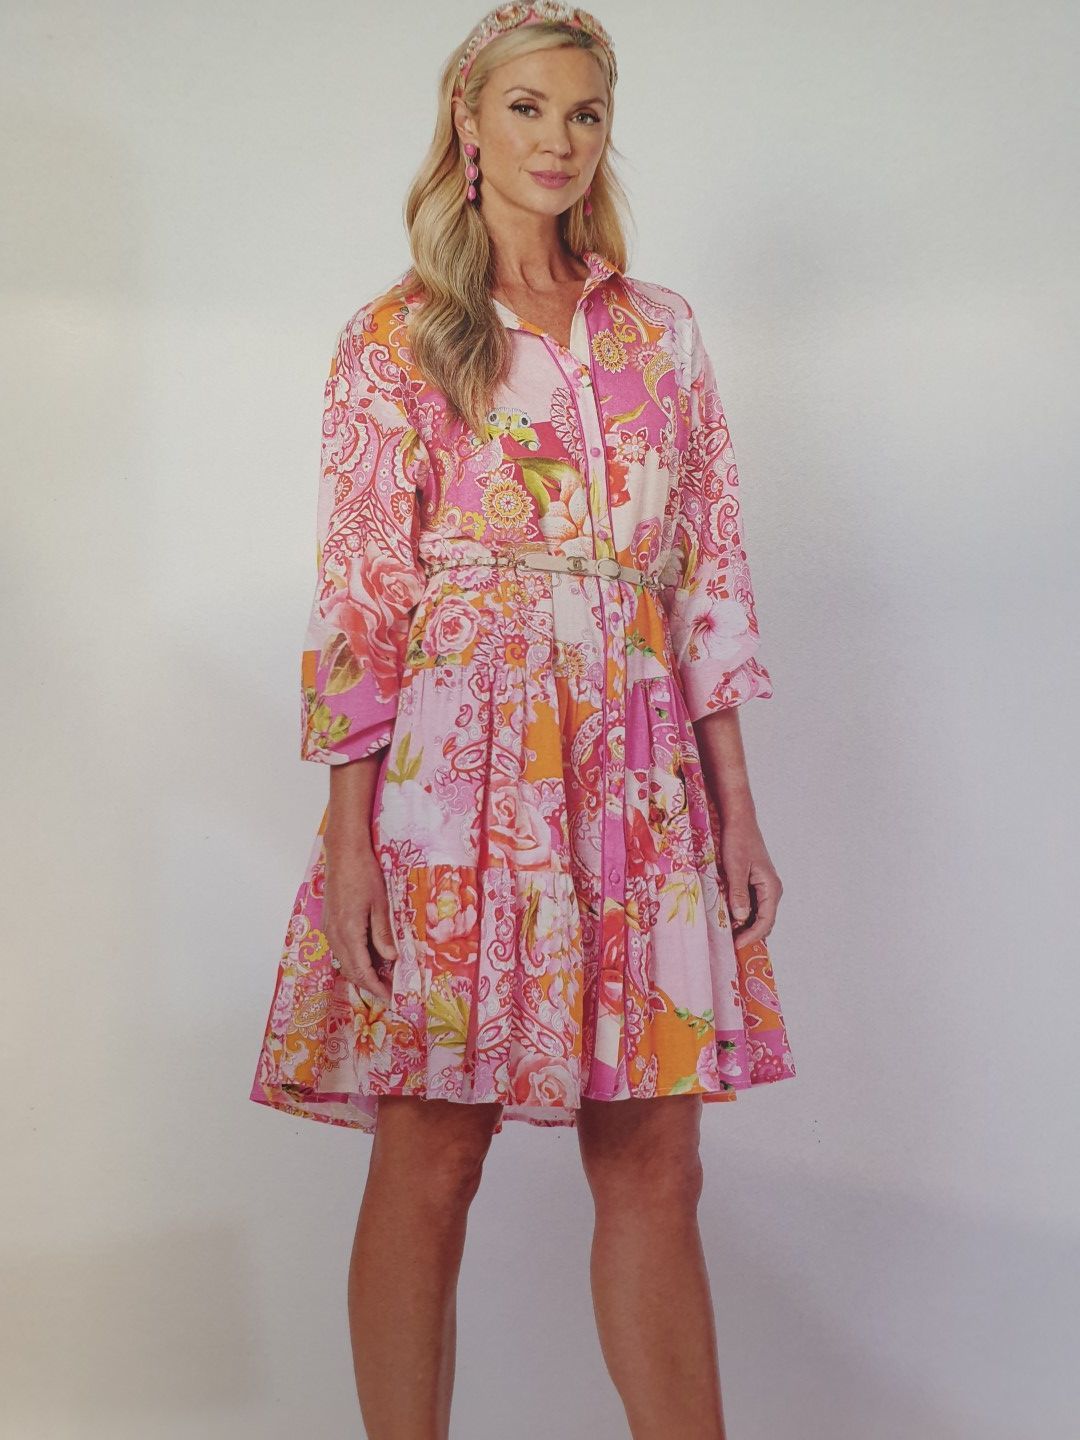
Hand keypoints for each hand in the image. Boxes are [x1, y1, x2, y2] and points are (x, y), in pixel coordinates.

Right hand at [322, 838, 398, 1002]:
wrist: (343, 854)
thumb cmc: (364, 874)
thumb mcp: (380, 904)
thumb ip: (383, 933)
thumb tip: (391, 959)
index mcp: (349, 932)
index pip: (361, 969)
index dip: (375, 986)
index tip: (389, 996)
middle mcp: (335, 934)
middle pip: (350, 970)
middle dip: (368, 984)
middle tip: (388, 991)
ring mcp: (329, 929)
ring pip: (343, 961)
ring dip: (360, 972)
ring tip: (381, 977)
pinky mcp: (329, 923)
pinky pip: (340, 950)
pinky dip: (353, 959)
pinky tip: (367, 958)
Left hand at [718, 808, 781, 948]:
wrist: (739, 821)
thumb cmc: (738, 841)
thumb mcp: (735, 867)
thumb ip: (739, 893)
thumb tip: (742, 918)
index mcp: (771, 887)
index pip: (766, 920)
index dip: (752, 935)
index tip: (737, 945)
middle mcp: (771, 890)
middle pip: (764, 921)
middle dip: (749, 934)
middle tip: (730, 946)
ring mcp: (763, 888)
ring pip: (757, 915)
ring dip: (744, 926)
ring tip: (727, 935)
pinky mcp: (754, 884)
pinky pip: (751, 906)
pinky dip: (741, 915)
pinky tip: (727, 919)